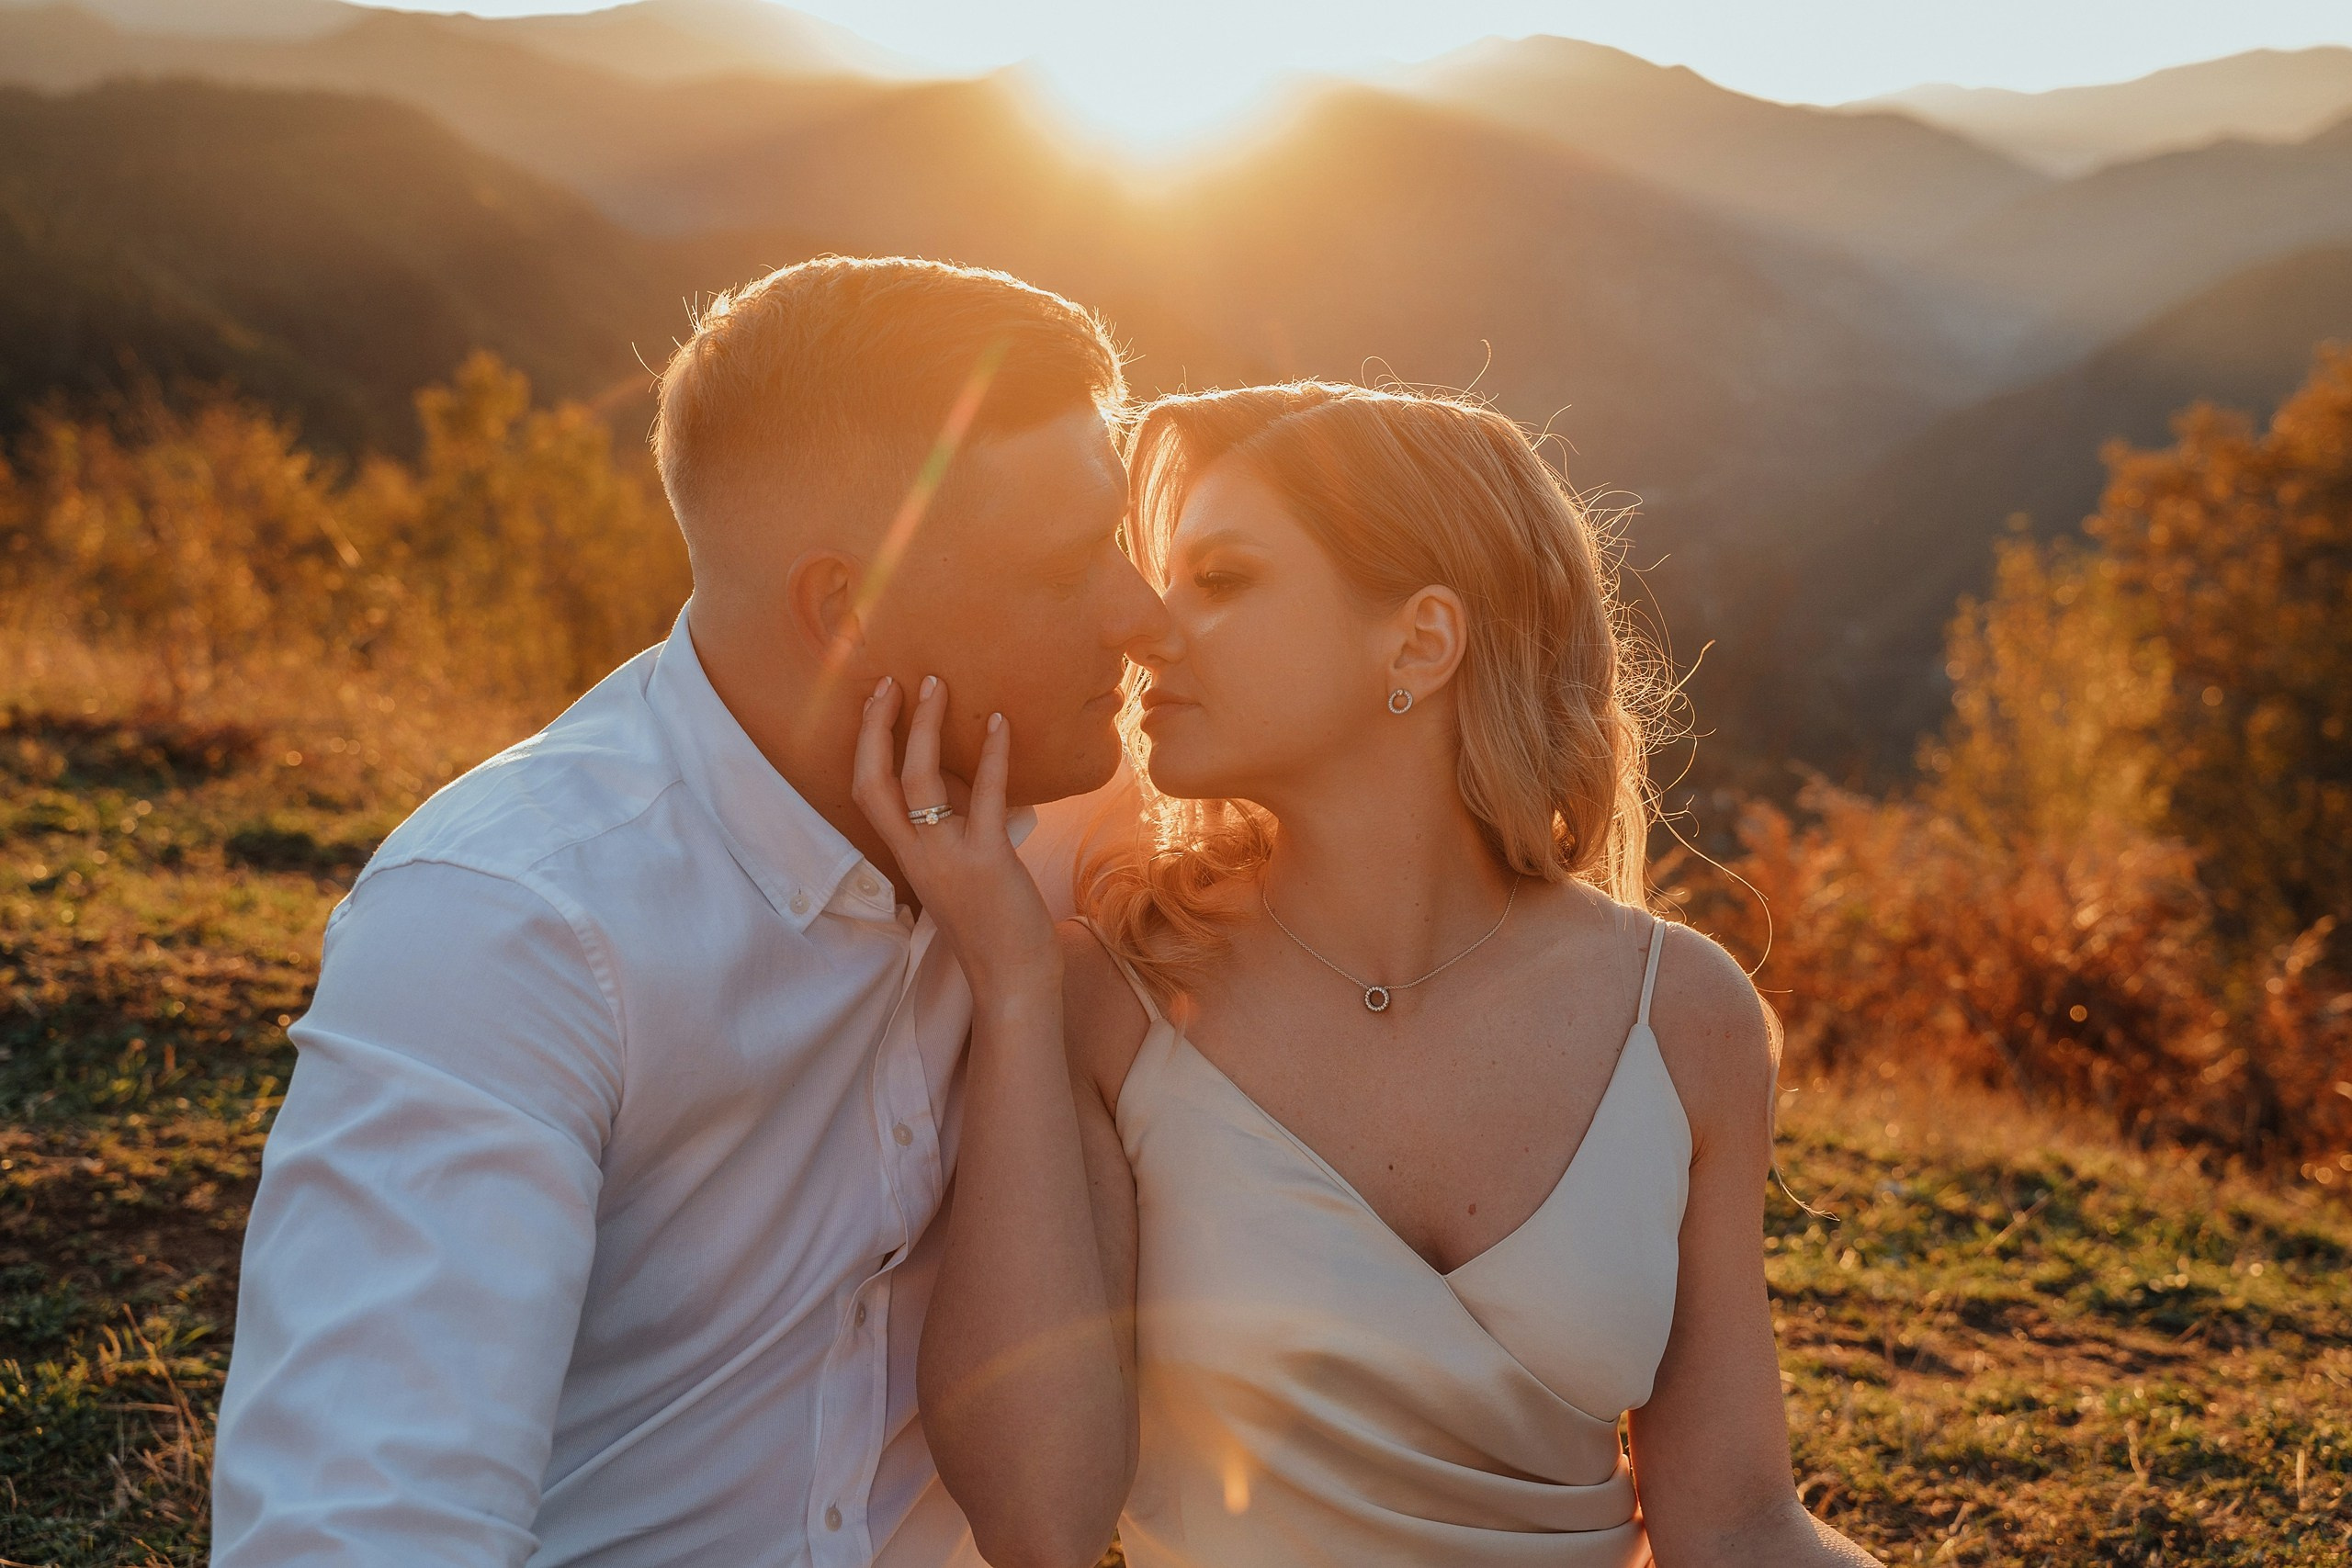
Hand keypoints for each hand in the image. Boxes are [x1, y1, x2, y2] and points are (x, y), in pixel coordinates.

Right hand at [852, 675, 1058, 1003]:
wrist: (1011, 981)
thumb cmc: (991, 931)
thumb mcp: (955, 878)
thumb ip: (948, 837)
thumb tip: (962, 790)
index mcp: (906, 858)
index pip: (865, 795)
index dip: (865, 745)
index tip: (876, 702)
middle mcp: (916, 855)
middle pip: (873, 782)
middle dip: (877, 727)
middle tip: (893, 682)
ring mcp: (947, 857)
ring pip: (919, 782)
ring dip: (926, 727)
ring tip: (938, 686)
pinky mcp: (987, 859)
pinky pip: (985, 796)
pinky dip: (993, 754)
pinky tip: (1002, 723)